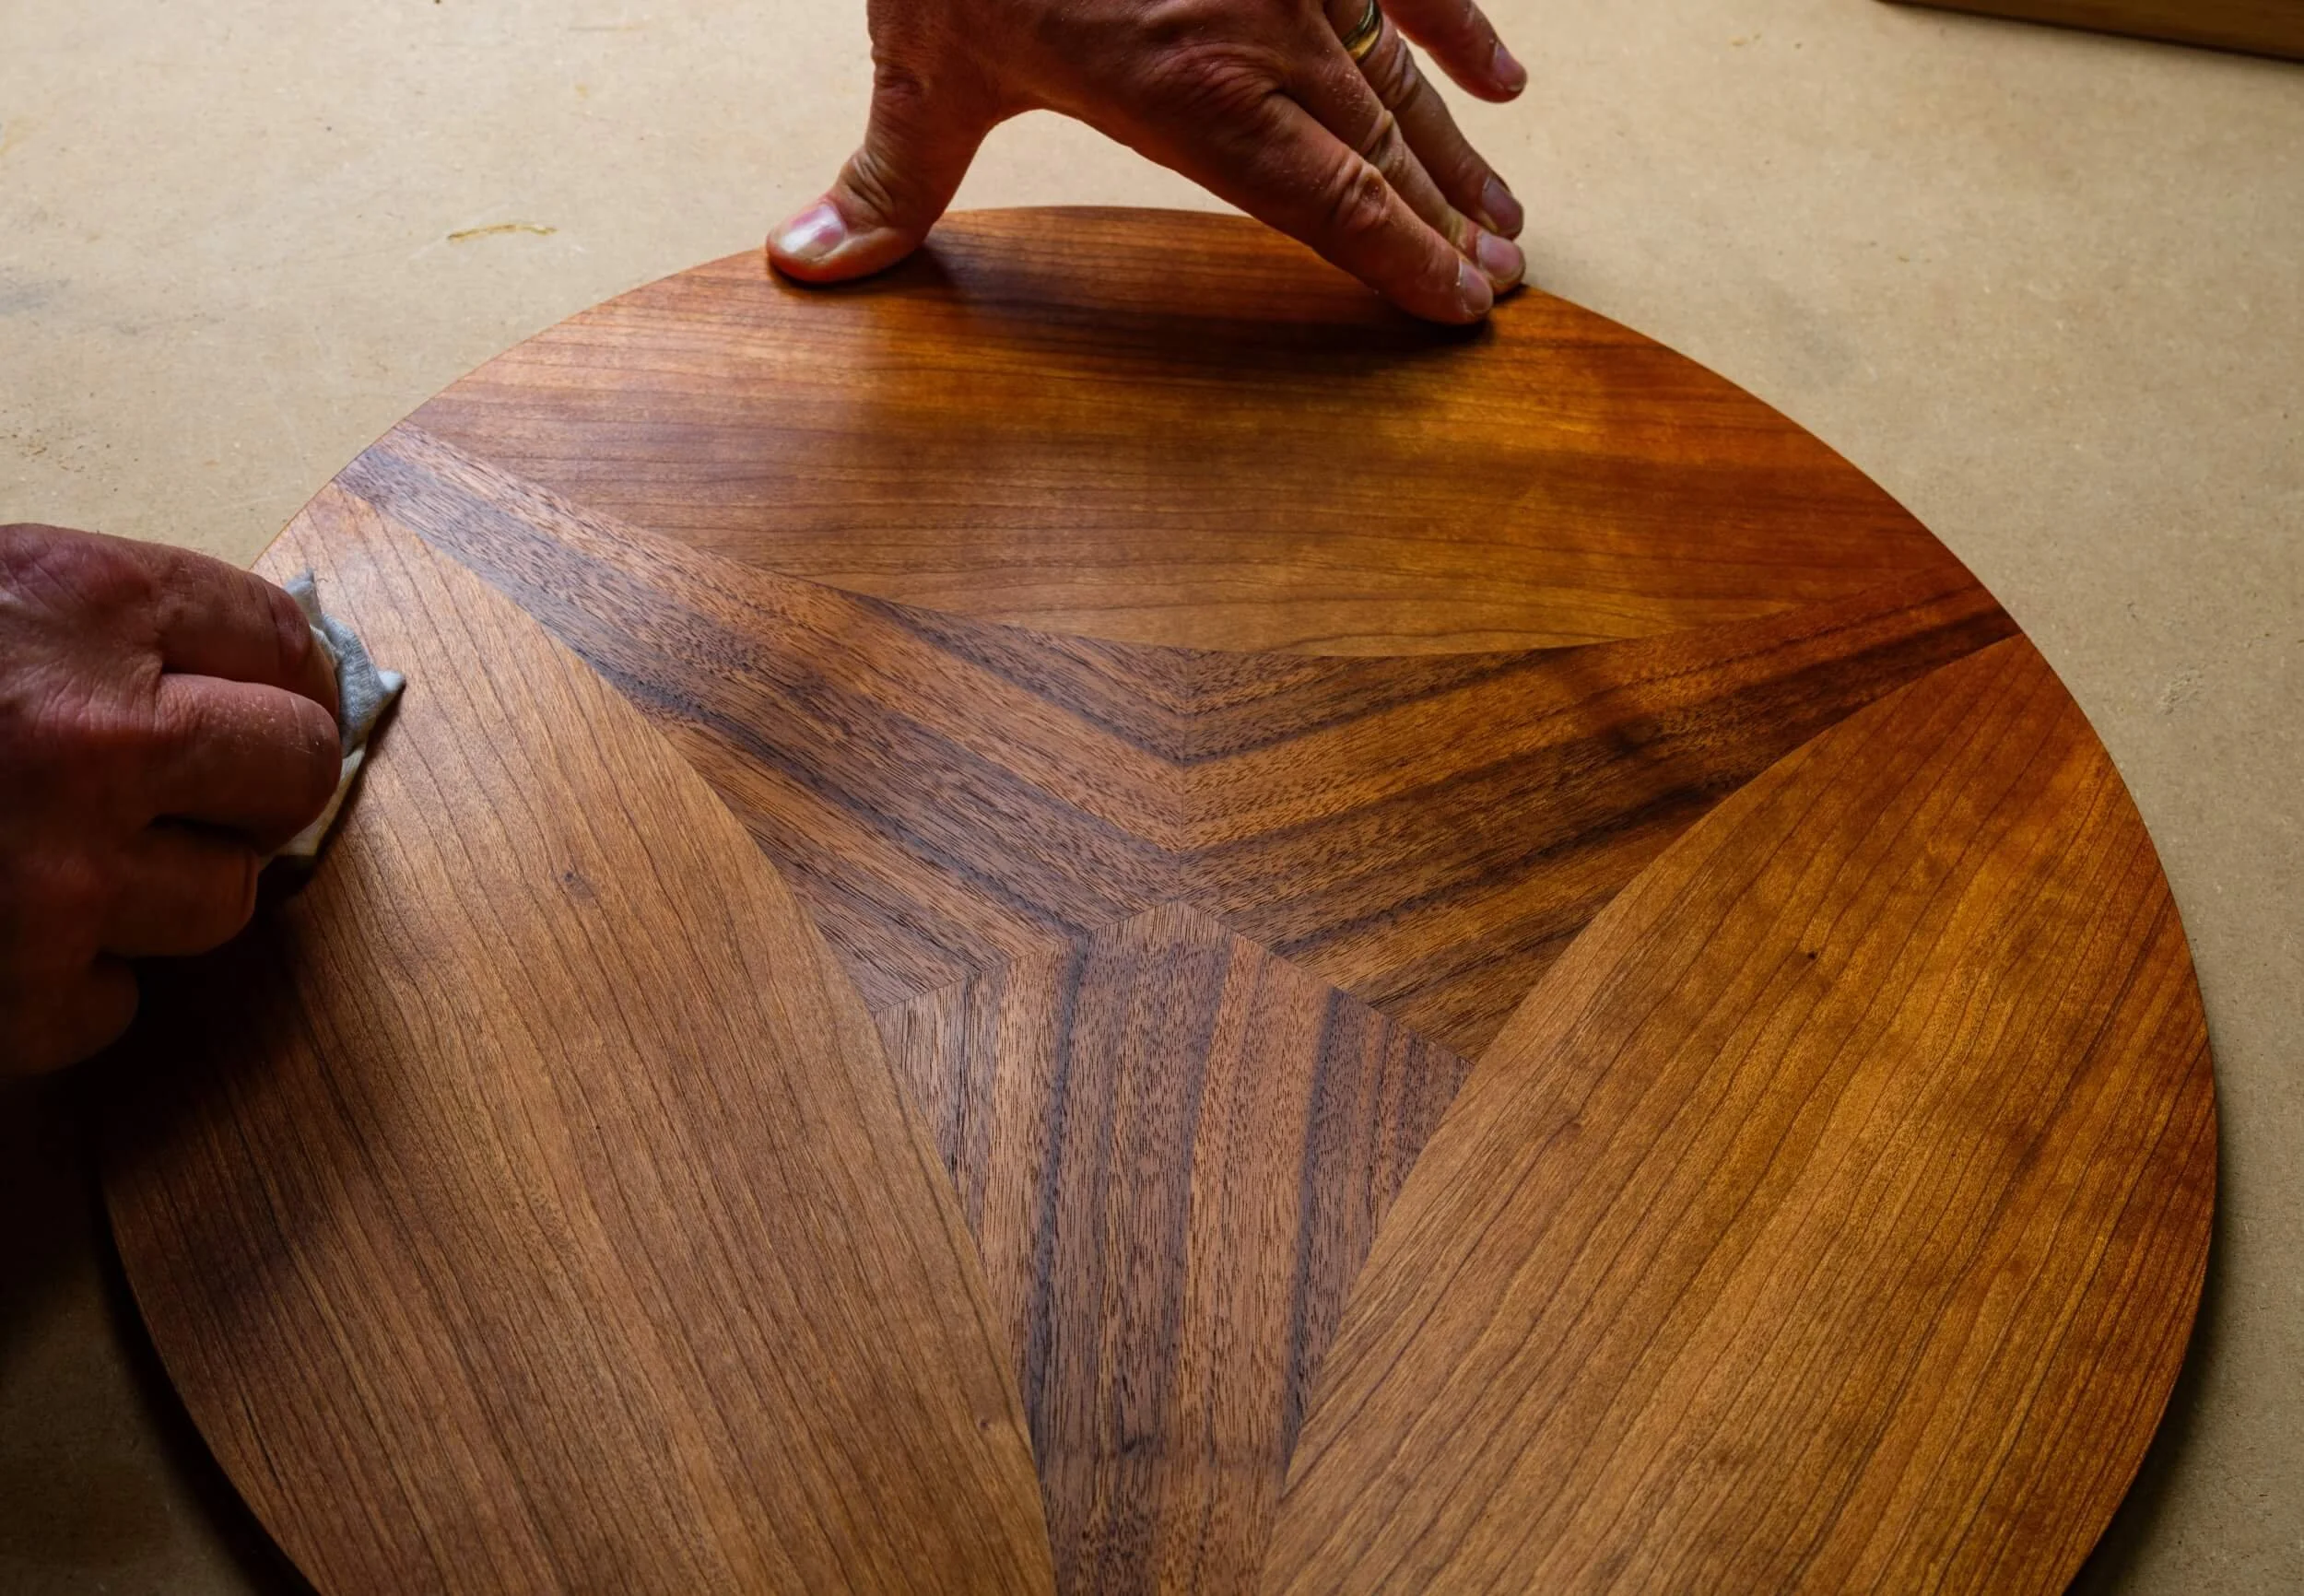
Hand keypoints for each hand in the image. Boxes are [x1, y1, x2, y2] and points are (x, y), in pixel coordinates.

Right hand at [0, 525, 341, 1073]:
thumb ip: (100, 635)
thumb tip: (246, 673)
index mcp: (79, 604)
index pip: (281, 636)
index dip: (293, 677)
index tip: (286, 700)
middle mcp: (95, 735)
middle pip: (301, 768)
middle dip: (264, 786)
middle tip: (203, 792)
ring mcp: (62, 875)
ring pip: (227, 899)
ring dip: (164, 892)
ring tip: (60, 863)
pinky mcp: (20, 993)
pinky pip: (115, 1007)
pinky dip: (66, 987)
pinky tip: (4, 939)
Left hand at [772, 0, 1527, 323]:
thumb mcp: (920, 59)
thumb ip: (887, 178)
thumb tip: (806, 268)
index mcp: (1185, 93)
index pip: (1325, 203)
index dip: (1399, 260)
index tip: (1458, 311)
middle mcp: (1260, 34)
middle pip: (1380, 150)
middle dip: (1447, 222)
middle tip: (1501, 281)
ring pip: (1401, 74)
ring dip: (1457, 151)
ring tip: (1508, 215)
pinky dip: (1457, 22)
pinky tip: (1502, 76)